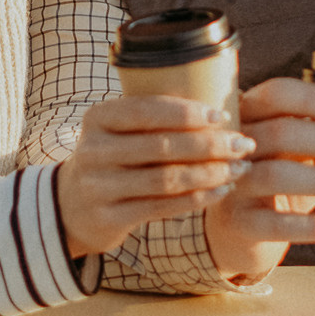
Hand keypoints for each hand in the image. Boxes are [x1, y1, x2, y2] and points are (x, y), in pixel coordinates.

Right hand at [58, 95, 253, 258]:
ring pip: (165, 179)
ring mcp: (98, 187)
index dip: (187, 112)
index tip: (223, 115)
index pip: (146, 109)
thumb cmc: (113, 158)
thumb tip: (219, 98)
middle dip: (210, 144)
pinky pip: (162, 207)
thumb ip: (154, 117)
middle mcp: (93, 150)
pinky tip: (221, 190)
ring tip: (239, 168)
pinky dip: (197, 198)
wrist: (70, 207)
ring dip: (210, 173)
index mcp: (97, 117)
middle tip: (244, 143)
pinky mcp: (108, 218)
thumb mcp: (118, 131)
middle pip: (161, 145)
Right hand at [205, 79, 314, 281]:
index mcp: (251, 114)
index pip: (276, 94)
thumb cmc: (280, 174)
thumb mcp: (293, 147)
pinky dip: (314, 226)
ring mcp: (233, 184)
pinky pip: (276, 224)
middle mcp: (236, 145)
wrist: (242, 228)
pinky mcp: (239, 223)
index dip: (312, 99)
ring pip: (274, 174)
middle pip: (279, 132)